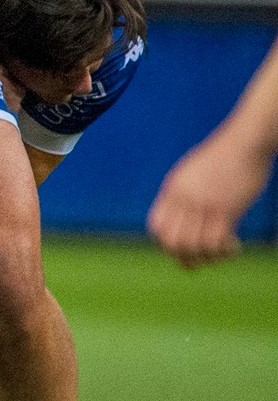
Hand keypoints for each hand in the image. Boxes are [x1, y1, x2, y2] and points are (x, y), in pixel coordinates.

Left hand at [147, 126, 272, 267]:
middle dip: (186, 258)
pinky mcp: (226, 208)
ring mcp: (203, 204)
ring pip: (194, 246)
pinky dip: (223, 251)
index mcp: (173, 190)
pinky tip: (234, 245)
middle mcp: (184, 199)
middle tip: (204, 256)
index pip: (156, 227)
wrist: (245, 142)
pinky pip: (215, 241)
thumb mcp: (192, 173)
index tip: (185, 246)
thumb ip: (184, 192)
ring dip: (208, 257)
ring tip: (222, 251)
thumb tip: (183, 215)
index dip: (166, 244)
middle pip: (172, 243)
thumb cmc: (223, 158)